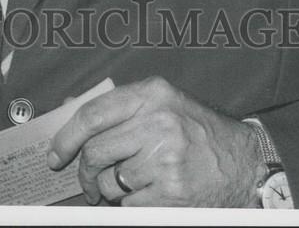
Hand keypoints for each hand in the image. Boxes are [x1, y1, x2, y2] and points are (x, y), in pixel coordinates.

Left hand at [48, 77, 264, 206]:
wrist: (243, 162)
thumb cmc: (198, 130)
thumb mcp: (164, 102)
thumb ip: (121, 106)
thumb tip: (68, 113)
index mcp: (153, 94)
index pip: (93, 114)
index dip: (66, 136)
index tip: (55, 153)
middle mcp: (158, 122)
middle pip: (95, 152)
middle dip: (85, 171)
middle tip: (88, 180)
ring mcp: (164, 159)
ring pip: (109, 181)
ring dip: (108, 189)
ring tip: (124, 185)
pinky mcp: (170, 193)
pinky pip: (128, 204)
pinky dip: (130, 204)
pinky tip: (147, 193)